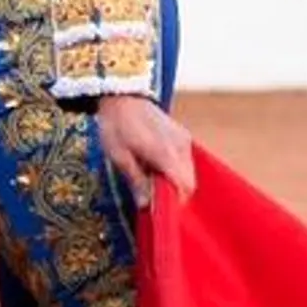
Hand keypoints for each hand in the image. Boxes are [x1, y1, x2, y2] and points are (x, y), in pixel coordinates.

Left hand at [94, 94, 194, 208]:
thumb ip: (136, 181)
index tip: (160, 210)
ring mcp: (184, 139)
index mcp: (165, 152)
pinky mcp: (183, 135)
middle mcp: (180, 146)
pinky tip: (157, 168)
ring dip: (175, 181)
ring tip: (151, 180)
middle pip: (189, 182)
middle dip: (174, 194)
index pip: (183, 186)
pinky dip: (176, 170)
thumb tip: (146, 206)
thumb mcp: (119, 156)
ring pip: (189, 172)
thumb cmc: (116, 126)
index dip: (174, 202)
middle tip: (153, 197)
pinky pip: (186, 161)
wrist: (123, 96)